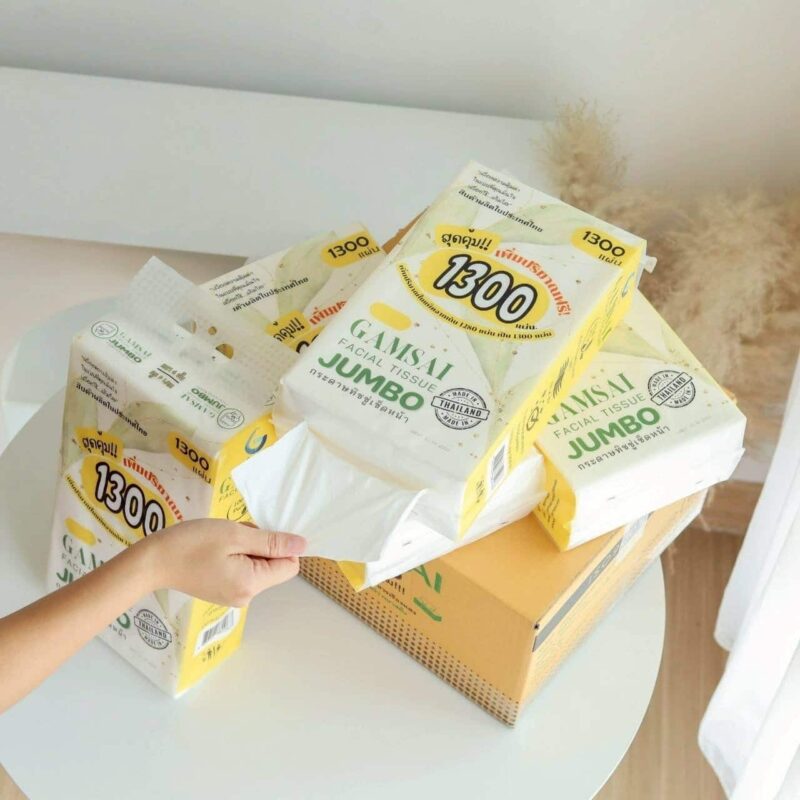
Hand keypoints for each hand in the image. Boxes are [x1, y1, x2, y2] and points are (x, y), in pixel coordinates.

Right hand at [141, 520, 305, 606]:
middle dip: (261, 544)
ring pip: (257, 565)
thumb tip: (303, 545)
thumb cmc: (192, 543)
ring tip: (221, 540)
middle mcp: (246, 596)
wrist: (151, 562)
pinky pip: (242, 570)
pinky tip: (215, 548)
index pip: (290, 566)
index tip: (259, 531)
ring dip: (246, 547)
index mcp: (252, 584)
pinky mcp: (222, 592)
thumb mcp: (235, 535)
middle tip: (234, 533)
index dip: (281, 545)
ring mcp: (233, 596)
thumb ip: (271, 542)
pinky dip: (235, 555)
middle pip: (273, 565)